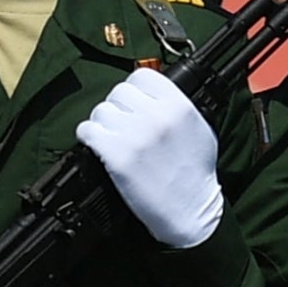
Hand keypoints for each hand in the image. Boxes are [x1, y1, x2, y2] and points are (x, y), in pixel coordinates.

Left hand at [75, 69, 222, 249]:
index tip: (133, 102)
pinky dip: (88, 136)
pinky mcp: (116, 155)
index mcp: (178, 105)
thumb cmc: (195, 173)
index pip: (142, 76)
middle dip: (118, 107)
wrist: (190, 210)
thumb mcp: (199, 129)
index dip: (135, 89)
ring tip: (111, 137)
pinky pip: (88, 130)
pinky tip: (98, 145)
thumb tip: (153, 92)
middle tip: (122, 124)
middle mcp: (156, 115)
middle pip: (118, 92)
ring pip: (101, 110)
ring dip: (102, 123)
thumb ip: (177, 106)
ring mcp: (134, 134)